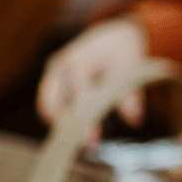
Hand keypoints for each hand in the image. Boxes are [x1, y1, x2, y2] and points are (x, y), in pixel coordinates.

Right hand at [37, 18, 148, 142]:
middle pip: (53, 104)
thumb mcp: (131, 68)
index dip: (85, 121)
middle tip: (86, 147)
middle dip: (67, 128)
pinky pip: (48, 105)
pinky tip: (76, 129)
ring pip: (47, 107)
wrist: (113, 34)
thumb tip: (135, 121)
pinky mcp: (50, 81)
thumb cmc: (123, 51)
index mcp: (79, 60)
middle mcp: (59, 66)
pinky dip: (60, 119)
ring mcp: (51, 73)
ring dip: (61, 125)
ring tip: (82, 140)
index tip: (92, 144)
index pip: (79, 96)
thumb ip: (131, 94)